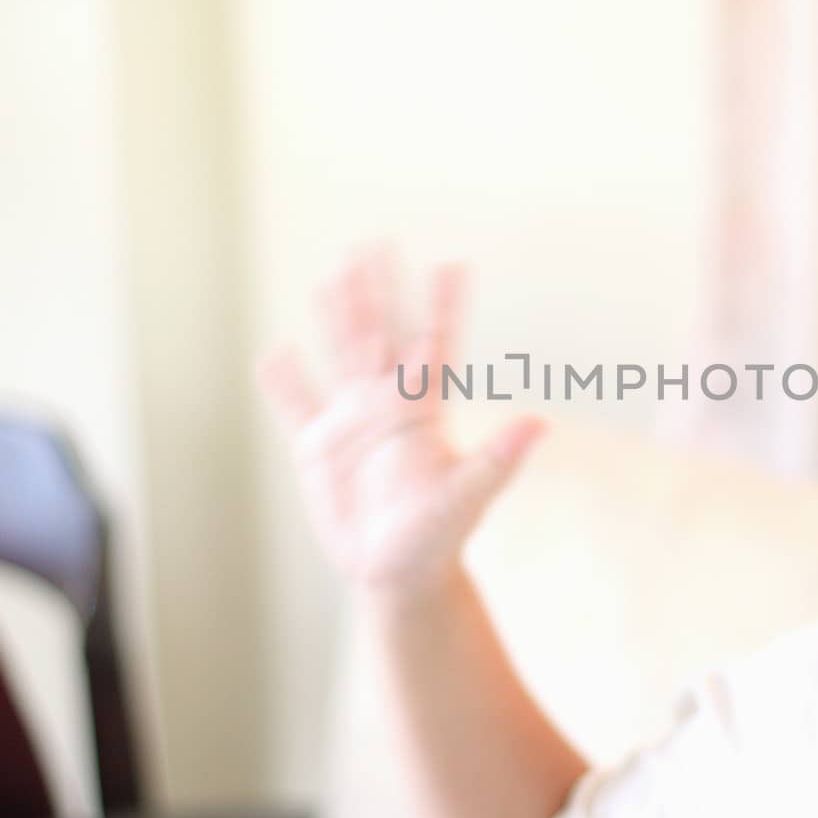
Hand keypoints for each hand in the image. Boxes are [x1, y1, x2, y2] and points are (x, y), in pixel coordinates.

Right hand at [254, 242, 546, 604]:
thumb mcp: (469, 497)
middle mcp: (387, 407)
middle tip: (372, 244)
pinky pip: (297, 408)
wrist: (398, 574)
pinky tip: (276, 354)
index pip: (434, 346)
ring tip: (330, 277)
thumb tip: (540, 423)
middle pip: (379, 336)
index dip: (442, 306)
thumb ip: (499, 459)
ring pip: (340, 358)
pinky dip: (286, 383)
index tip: (452, 263)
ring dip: (334, 319)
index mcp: (425, 412)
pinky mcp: (317, 450)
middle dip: (376, 291)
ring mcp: (351, 425)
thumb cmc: (440, 537)